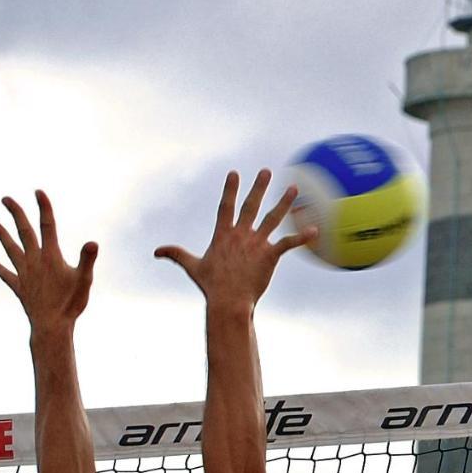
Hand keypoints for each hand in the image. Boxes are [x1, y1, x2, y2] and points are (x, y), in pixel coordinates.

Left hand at [0, 191, 97, 330]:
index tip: (38, 191)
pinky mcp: (19, 286)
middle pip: (23, 232)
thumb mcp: (84, 280)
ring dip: (1, 234)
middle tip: (6, 198)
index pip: (48, 225)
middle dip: (15, 214)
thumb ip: (87, 260)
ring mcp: (24, 273)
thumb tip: (92, 242)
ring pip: (10, 249)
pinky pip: (6, 274)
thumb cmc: (70, 303)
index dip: (43, 207)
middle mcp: (34, 260)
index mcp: (51, 256)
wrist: (51, 326)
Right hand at [155, 170, 313, 306]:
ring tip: (294, 188)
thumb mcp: (192, 267)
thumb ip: (176, 254)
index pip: (226, 206)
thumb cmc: (211, 286)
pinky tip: (315, 229)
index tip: (235, 173)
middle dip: (258, 187)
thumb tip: (156, 251)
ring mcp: (256, 244)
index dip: (230, 189)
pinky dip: (302, 237)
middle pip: (251, 205)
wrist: (228, 301)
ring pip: (273, 218)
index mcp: (223, 235)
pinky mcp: (270, 256)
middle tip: (266, 171)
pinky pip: (289, 244)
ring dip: (284, 202)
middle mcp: (241, 235)